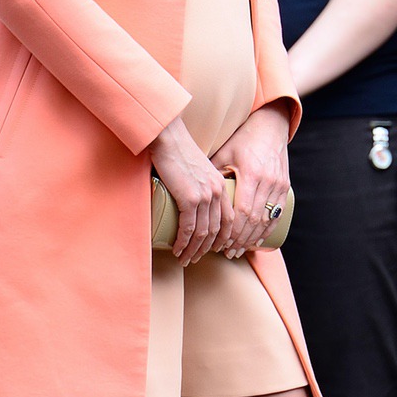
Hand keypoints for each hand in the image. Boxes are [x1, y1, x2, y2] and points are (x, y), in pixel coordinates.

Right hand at [147, 117, 232, 265]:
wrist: (168, 137)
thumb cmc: (177, 150)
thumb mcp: (197, 168)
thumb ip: (200, 182)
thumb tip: (190, 198)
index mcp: (220, 185)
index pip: (228, 219)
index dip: (223, 238)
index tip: (214, 249)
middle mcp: (216, 192)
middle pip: (216, 230)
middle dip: (206, 249)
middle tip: (195, 258)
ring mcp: (204, 196)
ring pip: (203, 233)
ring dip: (193, 250)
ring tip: (185, 258)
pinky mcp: (189, 198)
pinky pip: (189, 228)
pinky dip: (183, 242)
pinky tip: (178, 249)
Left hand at [211, 101, 290, 257]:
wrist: (270, 126)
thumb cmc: (243, 139)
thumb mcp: (224, 152)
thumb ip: (212, 173)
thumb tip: (192, 193)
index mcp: (252, 174)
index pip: (242, 211)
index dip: (231, 230)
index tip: (220, 242)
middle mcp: (268, 182)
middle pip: (254, 220)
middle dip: (239, 239)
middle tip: (225, 252)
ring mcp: (278, 186)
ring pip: (266, 220)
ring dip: (251, 239)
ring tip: (237, 250)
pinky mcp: (284, 188)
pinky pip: (276, 215)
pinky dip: (266, 230)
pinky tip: (256, 241)